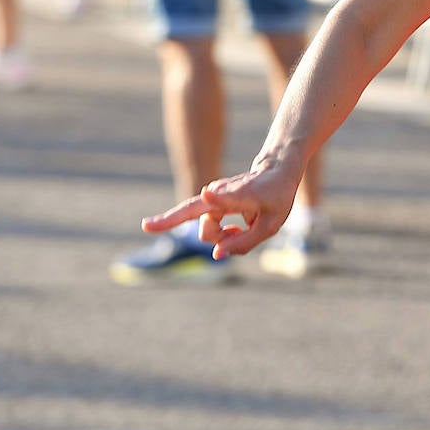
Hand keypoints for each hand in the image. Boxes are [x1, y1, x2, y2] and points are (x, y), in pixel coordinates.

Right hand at [141, 156, 302, 259]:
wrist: (276, 174)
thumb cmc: (275, 199)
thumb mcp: (270, 226)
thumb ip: (244, 243)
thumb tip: (215, 255)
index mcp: (242, 195)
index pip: (226, 197)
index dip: (216, 198)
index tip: (207, 193)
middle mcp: (222, 193)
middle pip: (192, 211)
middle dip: (171, 221)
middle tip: (154, 226)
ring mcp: (213, 196)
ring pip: (207, 230)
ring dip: (223, 238)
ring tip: (243, 232)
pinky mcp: (211, 202)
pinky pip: (209, 227)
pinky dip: (222, 235)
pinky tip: (234, 232)